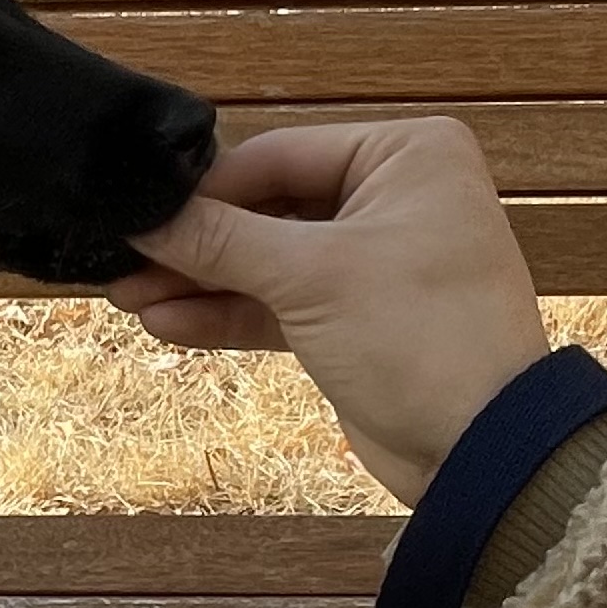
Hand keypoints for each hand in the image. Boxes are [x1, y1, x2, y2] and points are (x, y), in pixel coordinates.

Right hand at [110, 118, 550, 504]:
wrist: (482, 453)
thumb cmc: (425, 338)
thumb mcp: (310, 276)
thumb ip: (217, 240)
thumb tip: (140, 215)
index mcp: (407, 155)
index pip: (278, 155)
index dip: (205, 189)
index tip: (138, 211)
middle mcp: (395, 196)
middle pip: (268, 207)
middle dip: (197, 242)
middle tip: (124, 258)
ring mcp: (375, 259)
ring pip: (267, 258)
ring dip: (201, 280)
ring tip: (127, 295)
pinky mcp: (356, 317)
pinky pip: (279, 302)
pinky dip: (228, 311)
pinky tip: (167, 321)